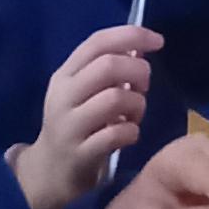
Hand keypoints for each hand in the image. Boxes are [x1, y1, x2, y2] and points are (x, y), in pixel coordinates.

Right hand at [16, 24, 155, 208]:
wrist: (49, 173)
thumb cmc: (75, 125)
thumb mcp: (83, 93)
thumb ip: (107, 70)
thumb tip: (140, 48)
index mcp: (64, 75)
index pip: (97, 42)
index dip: (131, 35)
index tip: (159, 41)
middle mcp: (63, 96)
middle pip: (108, 65)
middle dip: (138, 71)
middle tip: (143, 86)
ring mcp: (69, 126)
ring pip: (115, 98)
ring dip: (137, 104)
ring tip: (135, 115)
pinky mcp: (80, 153)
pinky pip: (116, 134)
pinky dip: (131, 131)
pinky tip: (128, 135)